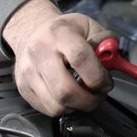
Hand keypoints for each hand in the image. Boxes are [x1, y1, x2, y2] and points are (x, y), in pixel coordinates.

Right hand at [3, 0, 113, 115]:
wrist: (33, 30)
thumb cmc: (64, 30)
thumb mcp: (88, 26)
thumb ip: (105, 41)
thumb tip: (113, 60)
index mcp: (59, 32)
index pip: (80, 58)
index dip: (98, 76)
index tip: (106, 82)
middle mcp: (40, 51)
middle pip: (66, 90)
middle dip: (89, 100)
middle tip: (98, 95)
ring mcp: (28, 71)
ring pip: (56, 106)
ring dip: (77, 106)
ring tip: (83, 95)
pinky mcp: (23, 87)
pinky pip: (47, 110)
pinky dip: (63, 107)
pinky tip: (68, 94)